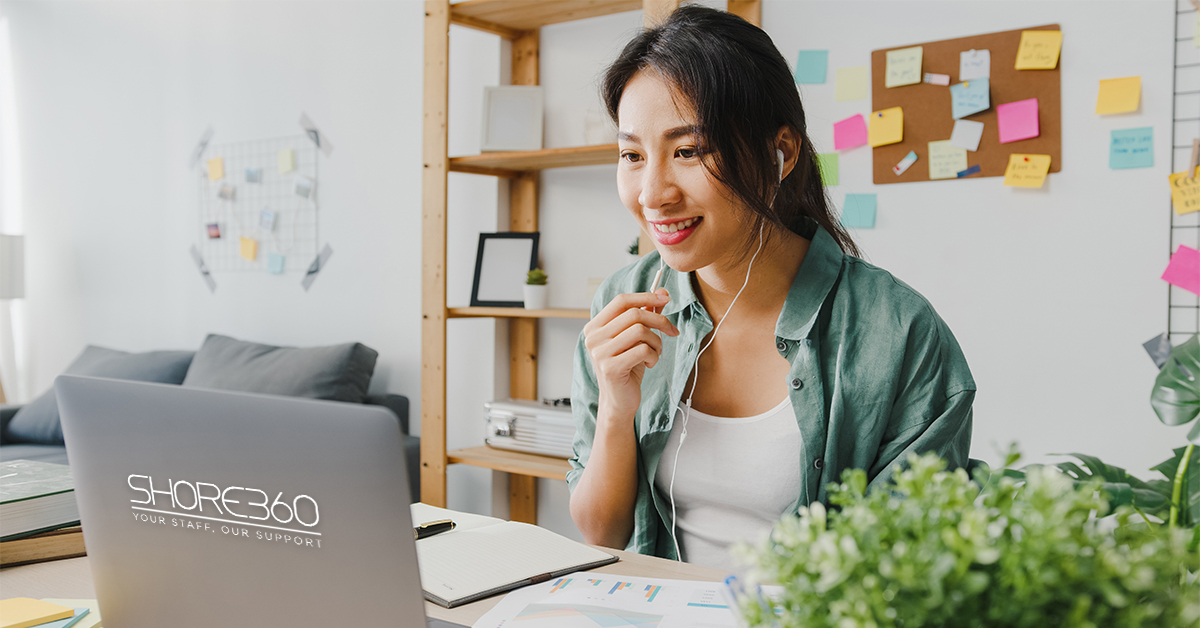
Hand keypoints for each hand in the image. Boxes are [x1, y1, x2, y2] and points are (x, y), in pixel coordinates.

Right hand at [583, 289, 678, 418]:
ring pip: (641, 331)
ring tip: (655, 353)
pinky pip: (643, 350)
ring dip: (656, 341)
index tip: (665, 298)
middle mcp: (593, 337)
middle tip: (672, 330)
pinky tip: (649, 364)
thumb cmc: (627, 367)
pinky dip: (654, 356)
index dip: (645, 296)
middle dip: (659, 321)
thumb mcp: (636, 339)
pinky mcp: (611, 368)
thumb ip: (645, 315)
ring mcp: (600, 353)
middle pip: (634, 314)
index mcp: (595, 326)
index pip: (621, 301)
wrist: (619, 401)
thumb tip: (662, 293)